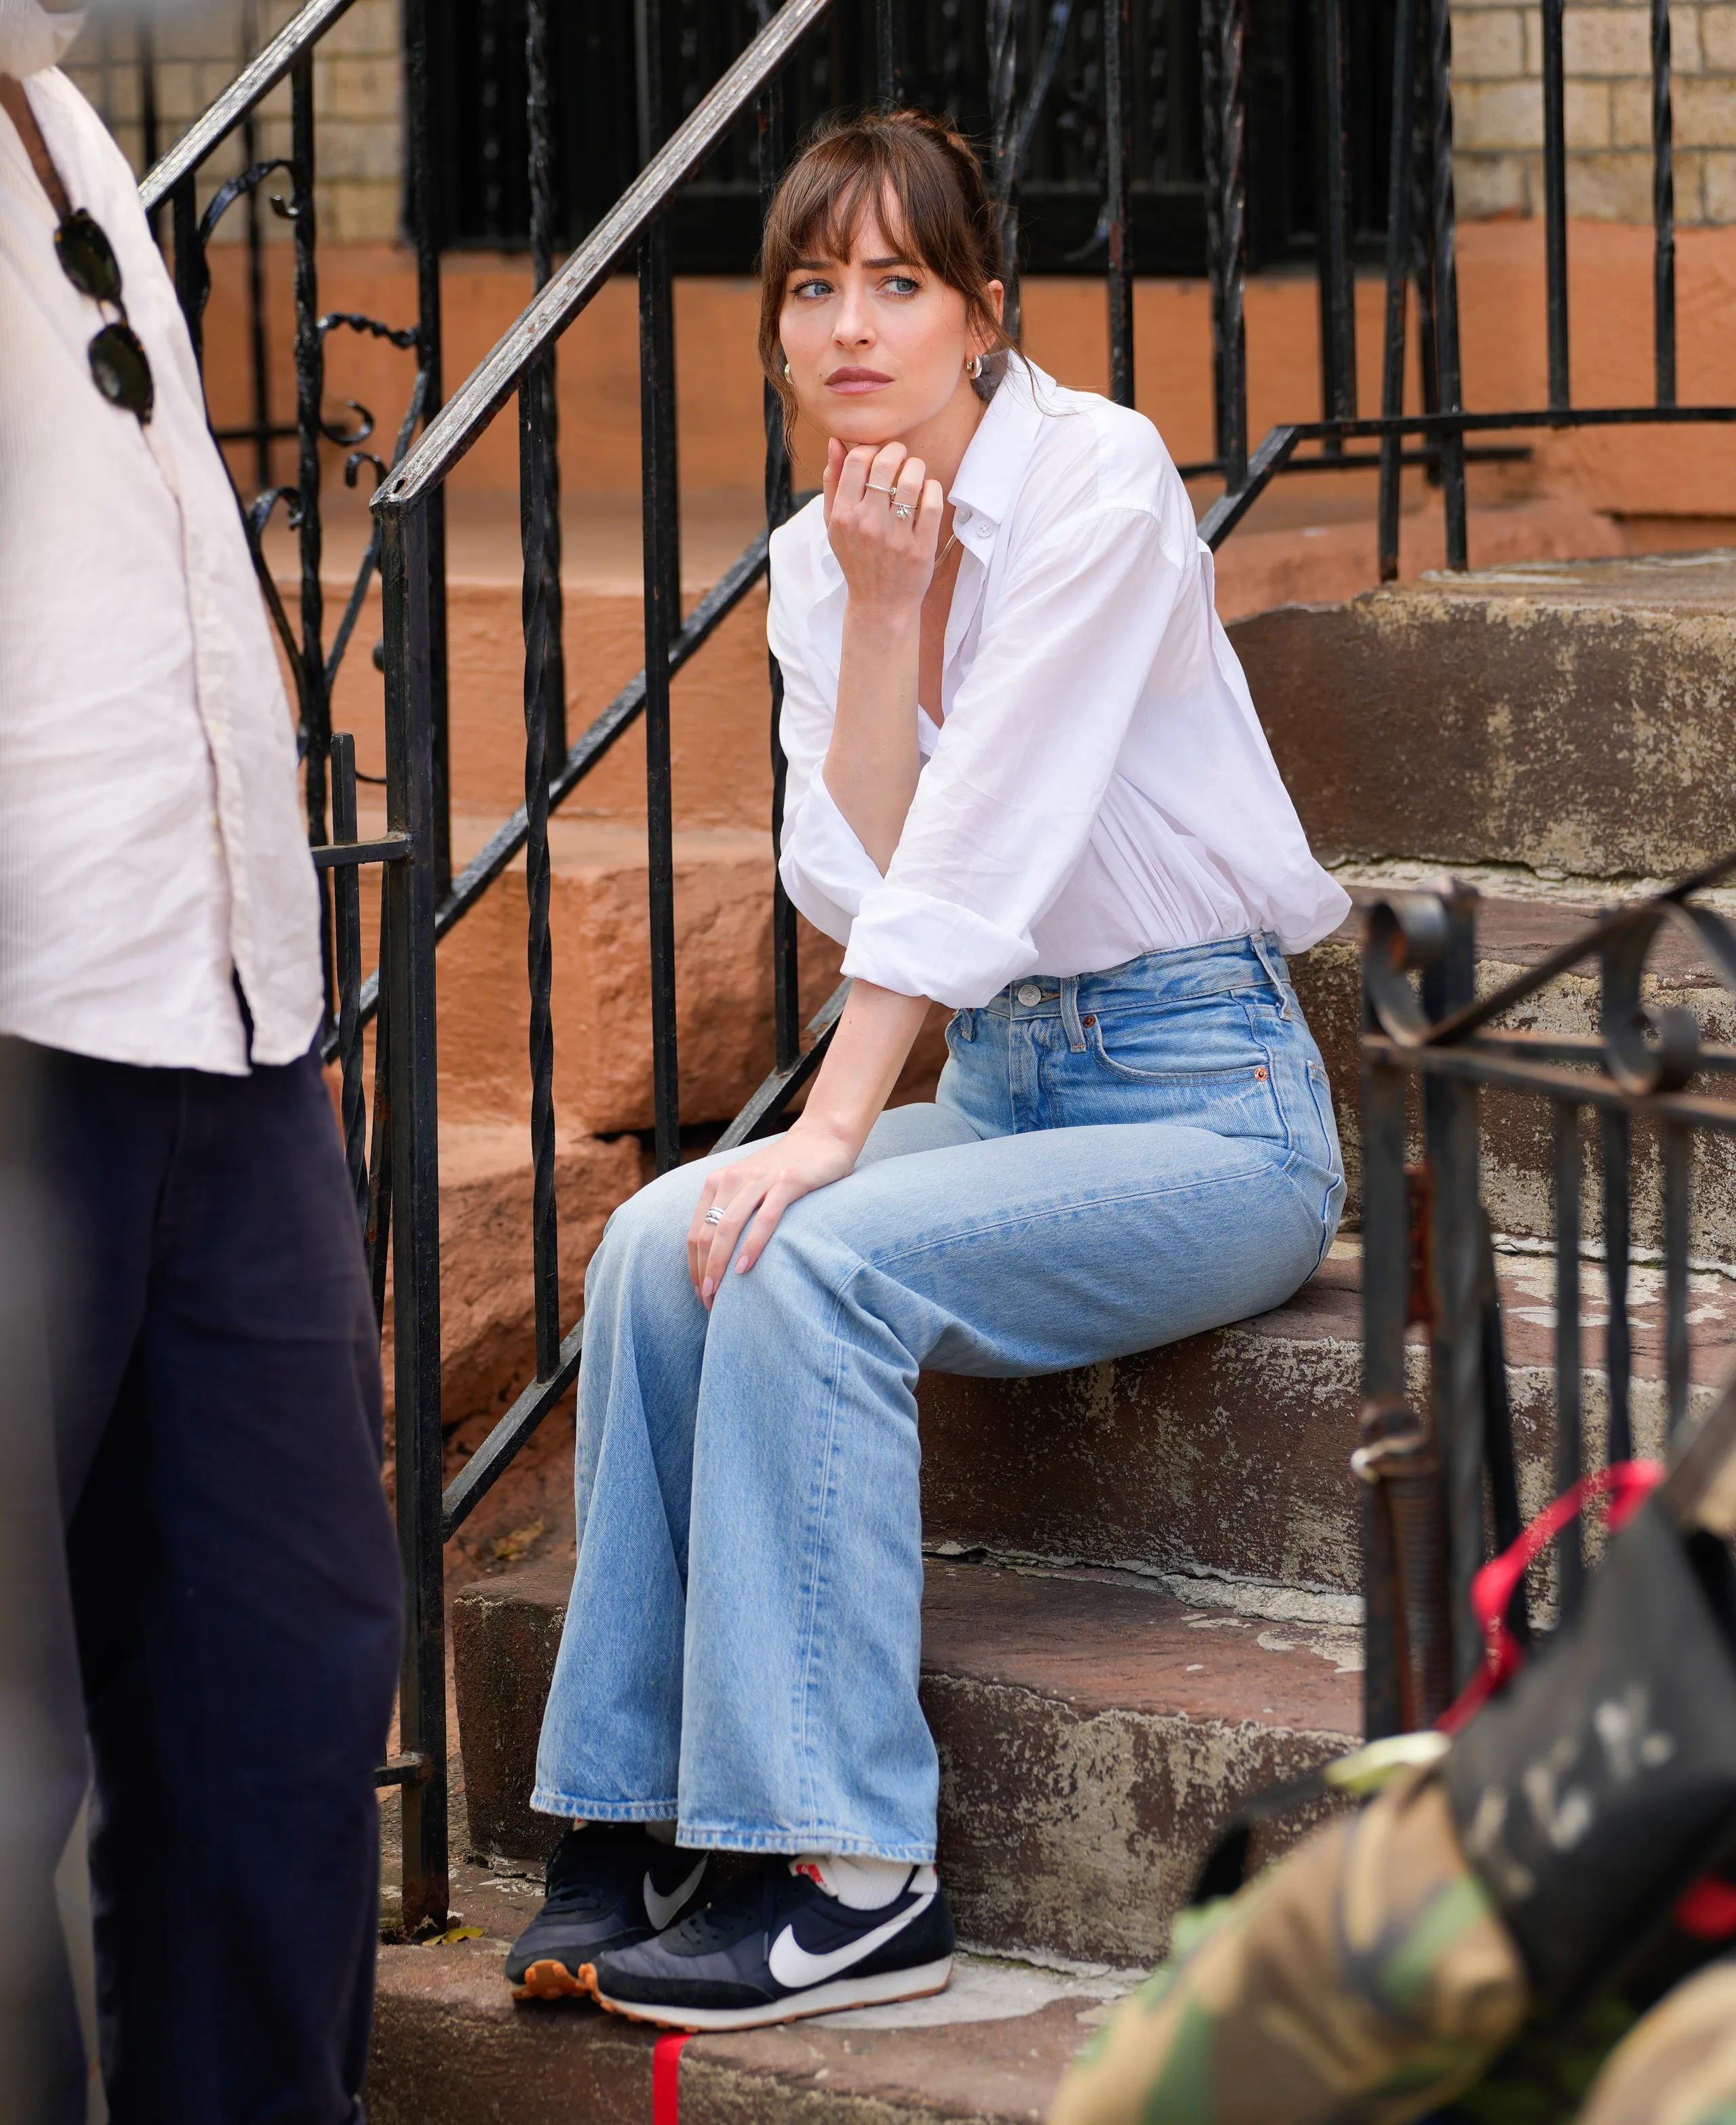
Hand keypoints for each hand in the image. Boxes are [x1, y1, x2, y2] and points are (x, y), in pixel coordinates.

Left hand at [686, 1121, 858, 1306]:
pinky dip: (751, 1246)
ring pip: (727, 1228)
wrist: (823, 1136)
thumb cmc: (787, 1167)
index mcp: (719, 1182)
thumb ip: (734, 1209)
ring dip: (719, 1265)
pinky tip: (744, 1269)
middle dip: (703, 1272)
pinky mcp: (786, 1183)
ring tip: (717, 1295)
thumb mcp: (751, 1184)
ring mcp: (759, 1180)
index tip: (699, 1291)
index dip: (693, 1266)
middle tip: (706, 1302)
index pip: (695, 1232)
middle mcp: (733, 1179)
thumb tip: (720, 1254)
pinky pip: (763, 1219)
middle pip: (706, 1234)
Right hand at [823, 436, 943, 620]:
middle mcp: (867, 524)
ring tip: (915, 473)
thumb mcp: (834, 524)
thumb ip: (833, 482)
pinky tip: (927, 492)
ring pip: (912, 479)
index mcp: (843, 515)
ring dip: (917, 467)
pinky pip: (933, 502)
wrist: (879, 604)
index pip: (857, 460)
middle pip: (885, 463)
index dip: (871, 448)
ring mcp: (895, 537)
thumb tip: (836, 442)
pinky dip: (932, 488)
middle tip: (901, 459)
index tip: (879, 455)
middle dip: (897, 452)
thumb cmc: (857, 559)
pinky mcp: (920, 547)